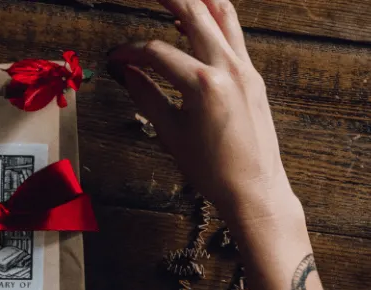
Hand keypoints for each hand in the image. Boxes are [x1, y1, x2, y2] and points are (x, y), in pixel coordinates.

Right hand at [108, 0, 299, 222]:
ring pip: (222, 15)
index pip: (157, 53)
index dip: (130, 52)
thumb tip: (126, 73)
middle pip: (195, 14)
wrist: (255, 189)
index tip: (115, 58)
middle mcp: (228, 68)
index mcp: (204, 85)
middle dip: (170, 0)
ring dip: (198, 0)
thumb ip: (146, 96)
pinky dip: (215, 20)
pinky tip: (200, 20)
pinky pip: (234, 34)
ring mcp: (245, 69)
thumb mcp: (171, 133)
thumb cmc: (214, 170)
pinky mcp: (252, 75)